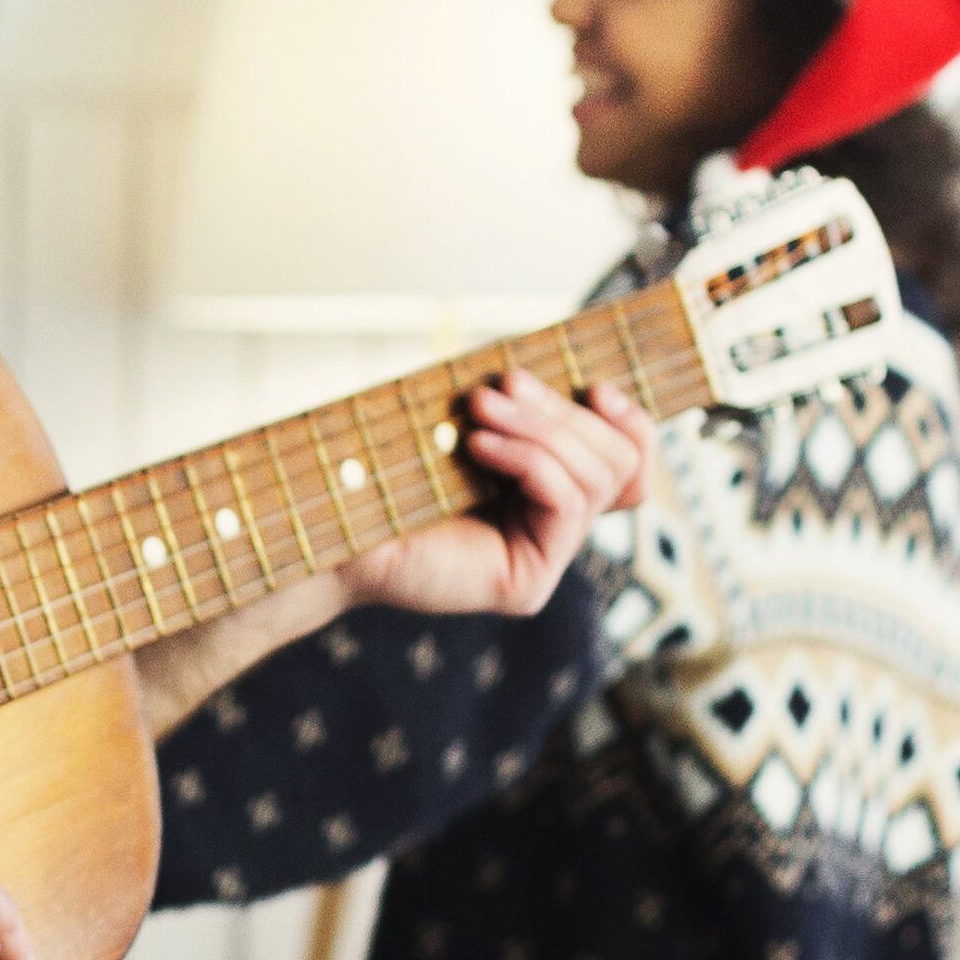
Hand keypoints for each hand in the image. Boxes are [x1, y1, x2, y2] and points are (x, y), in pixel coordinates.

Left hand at [344, 372, 647, 619]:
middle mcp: (556, 532)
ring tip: (481, 407)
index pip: (630, 461)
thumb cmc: (386, 475)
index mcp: (551, 494)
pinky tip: (477, 445)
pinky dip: (529, 461)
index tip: (594, 383)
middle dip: (563, 413)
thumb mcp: (468, 426)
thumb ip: (523, 410)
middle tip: (499, 386)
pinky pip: (566, 503)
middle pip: (619, 462)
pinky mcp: (526, 584)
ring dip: (542, 429)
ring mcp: (545, 561)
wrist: (329, 531)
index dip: (629, 420)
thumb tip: (564, 375)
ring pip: (598, 477)